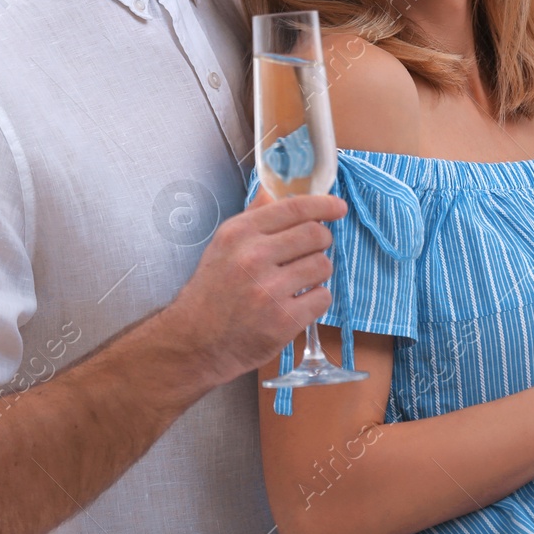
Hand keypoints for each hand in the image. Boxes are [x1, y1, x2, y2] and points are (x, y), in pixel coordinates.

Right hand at [166, 190, 346, 387]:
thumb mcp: (223, 245)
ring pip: (323, 265)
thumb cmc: (212, 291)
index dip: (323, 205)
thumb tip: (274, 190)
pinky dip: (316, 300)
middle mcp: (254, 257)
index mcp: (239, 233)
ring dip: (318, 272)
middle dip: (322, 241)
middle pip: (316, 234)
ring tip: (299, 281)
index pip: (295, 208)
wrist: (196, 342)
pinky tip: (297, 303)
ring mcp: (269, 290)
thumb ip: (253, 217)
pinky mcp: (284, 320)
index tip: (338, 208)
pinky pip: (323, 297)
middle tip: (312, 250)